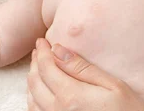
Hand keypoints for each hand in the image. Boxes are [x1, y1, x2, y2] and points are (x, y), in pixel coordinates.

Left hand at [27, 39, 143, 110]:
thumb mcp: (111, 85)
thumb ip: (82, 68)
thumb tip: (59, 50)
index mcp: (70, 96)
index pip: (46, 67)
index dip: (42, 51)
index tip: (42, 40)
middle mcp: (57, 110)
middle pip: (35, 81)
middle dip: (36, 62)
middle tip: (40, 49)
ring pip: (32, 98)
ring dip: (32, 78)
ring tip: (38, 65)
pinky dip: (33, 97)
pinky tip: (39, 90)